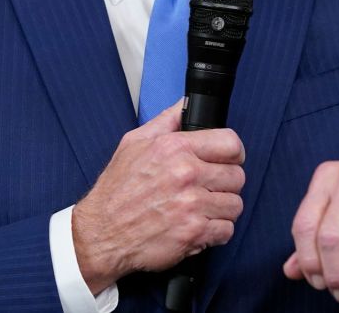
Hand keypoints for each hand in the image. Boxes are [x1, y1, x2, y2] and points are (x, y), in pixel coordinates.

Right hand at [71, 100, 245, 293]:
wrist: (101, 233)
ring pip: (235, 204)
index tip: (228, 160)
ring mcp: (191, 205)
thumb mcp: (134, 143)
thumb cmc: (116, 190)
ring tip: (203, 208)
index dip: (234, 153)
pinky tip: (199, 226)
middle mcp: (186, 174)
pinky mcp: (193, 233)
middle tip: (209, 188)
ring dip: (222, 208)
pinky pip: (226, 230)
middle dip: (226, 183)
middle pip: (237, 176)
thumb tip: (185, 104)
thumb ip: (166, 120)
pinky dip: (217, 232)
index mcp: (175, 148)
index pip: (231, 143)